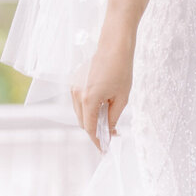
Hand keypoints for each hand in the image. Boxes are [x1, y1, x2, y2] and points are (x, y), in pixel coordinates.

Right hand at [71, 29, 134, 150]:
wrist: (114, 47)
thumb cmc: (121, 70)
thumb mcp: (121, 98)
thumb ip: (113, 117)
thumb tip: (109, 131)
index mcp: (89, 100)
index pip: (90, 128)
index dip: (98, 140)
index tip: (104, 149)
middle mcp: (77, 95)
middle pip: (83, 122)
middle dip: (96, 131)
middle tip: (111, 136)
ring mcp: (74, 88)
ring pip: (80, 113)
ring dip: (92, 120)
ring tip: (109, 122)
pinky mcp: (75, 83)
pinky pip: (79, 102)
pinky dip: (88, 109)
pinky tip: (102, 108)